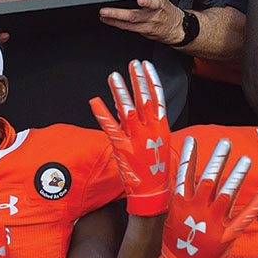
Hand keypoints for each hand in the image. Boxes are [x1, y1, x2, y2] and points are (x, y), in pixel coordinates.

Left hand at [89, 59, 171, 215]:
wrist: (153, 194)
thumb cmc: (156, 169)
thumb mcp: (160, 143)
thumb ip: (150, 124)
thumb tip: (139, 106)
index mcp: (162, 128)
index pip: (158, 98)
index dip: (151, 80)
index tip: (146, 65)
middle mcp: (151, 131)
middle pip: (144, 99)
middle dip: (138, 79)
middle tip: (132, 63)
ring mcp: (137, 139)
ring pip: (127, 109)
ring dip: (120, 91)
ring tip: (113, 76)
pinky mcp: (122, 148)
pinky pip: (110, 127)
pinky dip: (102, 113)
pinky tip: (95, 100)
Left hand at [98, 0, 183, 43]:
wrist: (173, 26)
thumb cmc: (161, 5)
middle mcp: (157, 5)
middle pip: (151, 4)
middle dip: (146, 1)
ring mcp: (150, 18)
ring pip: (134, 17)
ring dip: (117, 14)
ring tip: (104, 11)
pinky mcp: (144, 28)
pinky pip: (128, 26)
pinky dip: (114, 22)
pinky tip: (105, 18)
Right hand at [157, 137, 257, 257]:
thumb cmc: (176, 240)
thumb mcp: (173, 215)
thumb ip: (181, 196)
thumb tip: (184, 175)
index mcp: (181, 204)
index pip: (185, 174)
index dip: (189, 156)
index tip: (193, 139)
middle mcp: (197, 210)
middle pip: (209, 179)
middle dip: (218, 159)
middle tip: (225, 142)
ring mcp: (213, 222)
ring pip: (227, 194)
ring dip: (237, 175)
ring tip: (245, 159)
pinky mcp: (226, 235)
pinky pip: (243, 218)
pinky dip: (254, 205)